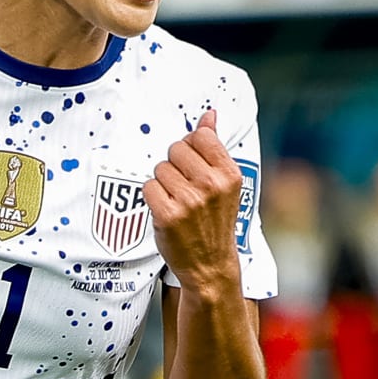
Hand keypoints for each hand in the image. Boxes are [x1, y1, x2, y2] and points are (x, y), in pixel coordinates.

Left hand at [143, 108, 241, 289]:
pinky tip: (165, 209)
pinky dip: (152, 197)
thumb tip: (209, 114)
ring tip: (176, 201)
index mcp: (230, 174)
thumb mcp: (224, 183)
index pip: (200, 137)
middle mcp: (212, 185)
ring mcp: (189, 201)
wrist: (210, 264)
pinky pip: (147, 187)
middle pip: (175, 150)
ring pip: (159, 169)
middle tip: (183, 188)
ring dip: (162, 183)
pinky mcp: (167, 214)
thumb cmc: (215, 220)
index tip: (193, 166)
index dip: (190, 149)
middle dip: (174, 166)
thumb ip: (214, 146)